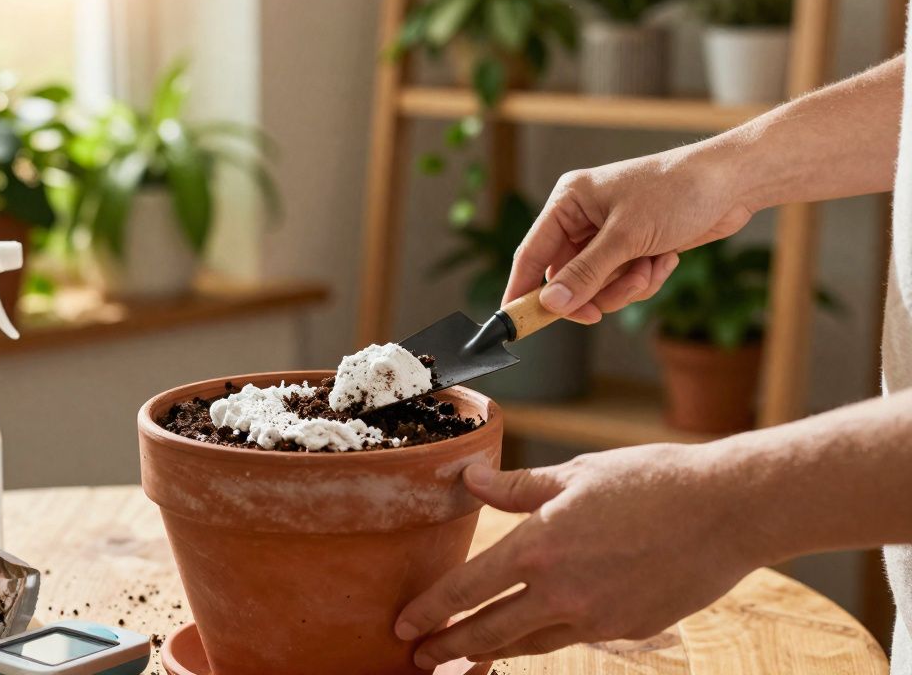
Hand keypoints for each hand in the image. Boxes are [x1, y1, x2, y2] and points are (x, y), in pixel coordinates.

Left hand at [394, 444, 764, 668]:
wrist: (727, 512)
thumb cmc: (651, 481)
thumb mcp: (576, 474)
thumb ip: (518, 487)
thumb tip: (470, 481)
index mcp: (539, 547)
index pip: (467, 589)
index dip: (430, 611)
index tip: (403, 626)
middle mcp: (561, 592)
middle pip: (489, 631)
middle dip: (448, 648)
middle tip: (418, 659)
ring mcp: (596, 617)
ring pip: (528, 643)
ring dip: (491, 651)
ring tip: (464, 658)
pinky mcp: (627, 629)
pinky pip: (572, 637)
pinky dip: (543, 640)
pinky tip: (531, 637)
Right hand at [507, 146, 754, 321]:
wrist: (733, 183)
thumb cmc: (677, 192)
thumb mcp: (626, 237)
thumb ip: (585, 273)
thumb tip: (550, 304)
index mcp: (569, 201)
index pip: (532, 253)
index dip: (522, 289)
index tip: (515, 322)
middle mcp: (583, 218)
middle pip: (566, 277)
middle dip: (593, 292)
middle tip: (601, 310)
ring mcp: (609, 234)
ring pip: (597, 285)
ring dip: (625, 287)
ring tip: (649, 267)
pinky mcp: (634, 247)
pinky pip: (624, 282)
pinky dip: (644, 279)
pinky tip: (665, 259)